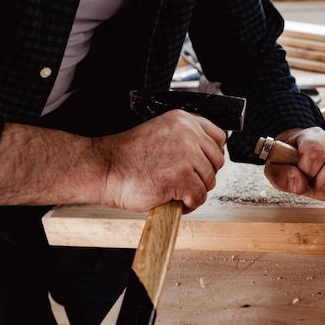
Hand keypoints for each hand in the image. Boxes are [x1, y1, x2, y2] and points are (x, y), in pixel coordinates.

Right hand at [94, 110, 226, 212]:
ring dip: (194, 191)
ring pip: (209, 181)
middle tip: (184, 181)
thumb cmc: (128, 156)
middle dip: (203, 175)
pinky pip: (199, 197)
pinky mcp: (182, 177)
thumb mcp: (161, 133)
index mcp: (184, 120)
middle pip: (217, 161)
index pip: (219, 137)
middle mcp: (188, 134)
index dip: (212, 156)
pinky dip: (188, 204)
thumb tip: (207, 155)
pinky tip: (172, 199)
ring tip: (175, 191)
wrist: (105, 168)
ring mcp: (186, 155)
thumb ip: (185, 138)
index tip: (201, 165)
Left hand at [263, 127, 324, 200]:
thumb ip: (283, 176)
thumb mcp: (275, 169)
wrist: (299, 159)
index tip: (302, 175)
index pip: (315, 152)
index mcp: (311, 137)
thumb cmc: (288, 163)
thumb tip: (300, 183)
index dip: (309, 170)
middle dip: (323, 183)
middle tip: (314, 186)